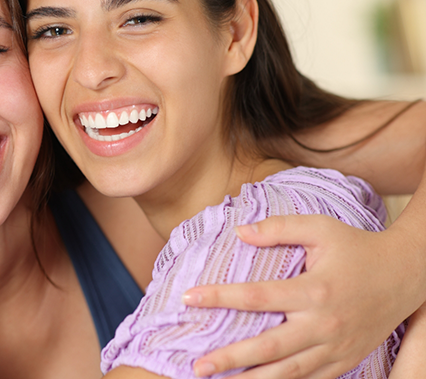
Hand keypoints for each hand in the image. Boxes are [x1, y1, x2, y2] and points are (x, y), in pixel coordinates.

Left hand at [180, 214, 422, 377]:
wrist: (407, 275)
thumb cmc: (357, 248)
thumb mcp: (321, 228)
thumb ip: (279, 227)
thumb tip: (239, 232)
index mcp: (314, 291)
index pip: (257, 296)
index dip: (220, 298)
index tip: (188, 298)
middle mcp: (324, 325)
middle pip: (268, 348)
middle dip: (229, 359)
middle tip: (196, 366)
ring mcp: (336, 348)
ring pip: (288, 373)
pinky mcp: (346, 361)